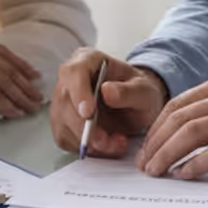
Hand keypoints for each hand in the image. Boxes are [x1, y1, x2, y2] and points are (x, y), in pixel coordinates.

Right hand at [0, 33, 42, 118]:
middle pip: (9, 69)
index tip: (33, 75)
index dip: (21, 65)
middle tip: (38, 97)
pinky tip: (14, 113)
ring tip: (31, 108)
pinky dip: (5, 105)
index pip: (3, 53)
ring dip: (20, 97)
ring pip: (5, 82)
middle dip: (26, 85)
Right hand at [49, 49, 167, 155]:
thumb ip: (128, 91)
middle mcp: (70, 80)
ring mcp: (63, 102)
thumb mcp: (144, 90)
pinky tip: (106, 145)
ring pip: (63, 124)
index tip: (89, 113)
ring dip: (89, 141)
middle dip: (86, 127)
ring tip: (116, 143)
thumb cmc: (139, 92)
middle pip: (65, 102)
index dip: (78, 93)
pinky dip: (86, 148)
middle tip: (110, 141)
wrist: (138, 107)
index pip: (74, 72)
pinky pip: (66, 139)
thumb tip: (107, 91)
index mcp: (88, 60)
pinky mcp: (63, 123)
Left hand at [138, 76, 207, 178]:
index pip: (177, 105)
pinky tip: (184, 175)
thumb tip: (180, 134)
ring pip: (191, 133)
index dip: (156, 128)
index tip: (146, 148)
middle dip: (156, 143)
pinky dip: (195, 165)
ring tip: (157, 172)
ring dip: (168, 154)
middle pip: (179, 118)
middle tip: (145, 165)